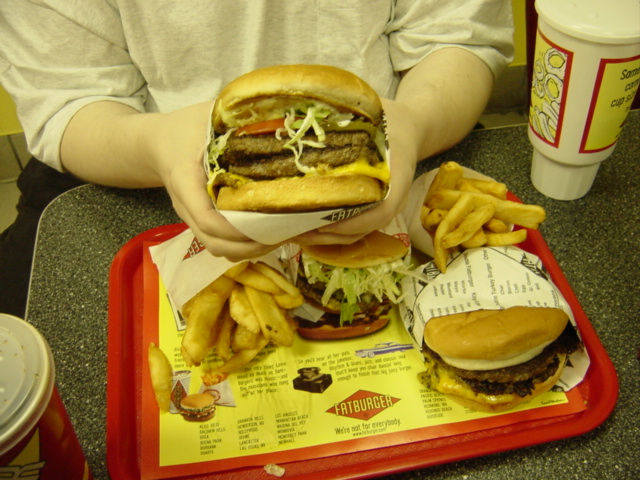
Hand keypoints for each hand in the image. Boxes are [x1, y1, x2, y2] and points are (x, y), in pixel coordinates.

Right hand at [151, 102, 279, 260]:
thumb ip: (235, 116)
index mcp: (185, 179)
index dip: (234, 229)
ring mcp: (192, 217)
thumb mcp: (207, 115)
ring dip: (248, 250)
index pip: (205, 217)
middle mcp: (186, 205)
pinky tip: (268, 235)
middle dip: (249, 246)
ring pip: (217, 248)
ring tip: (280, 237)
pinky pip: (220, 243)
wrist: (157, 143)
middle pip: (213, 242)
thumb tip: (277, 116)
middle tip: (284, 235)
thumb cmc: (184, 127)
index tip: (265, 226)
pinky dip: (243, 246)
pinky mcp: (202, 220)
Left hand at [295, 97, 418, 244]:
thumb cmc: (389, 120)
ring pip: (356, 234)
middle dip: (328, 234)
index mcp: (398, 175)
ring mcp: (384, 208)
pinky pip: (352, 229)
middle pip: (363, 229)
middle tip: (295, 230)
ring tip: (294, 232)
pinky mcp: (372, 210)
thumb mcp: (374, 113)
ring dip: (324, 237)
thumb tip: (308, 111)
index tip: (322, 221)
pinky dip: (329, 232)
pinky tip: (304, 226)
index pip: (382, 210)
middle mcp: (394, 198)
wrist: (410, 129)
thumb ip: (347, 116)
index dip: (353, 222)